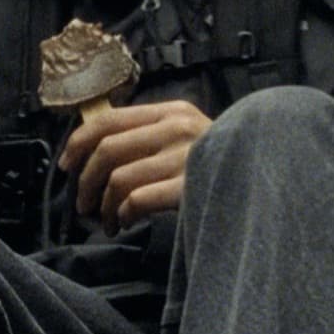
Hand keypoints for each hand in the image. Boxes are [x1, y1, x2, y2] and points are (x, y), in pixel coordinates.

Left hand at [58, 100, 211, 232]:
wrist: (267, 181)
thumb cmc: (220, 164)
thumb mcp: (188, 136)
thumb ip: (151, 135)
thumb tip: (97, 149)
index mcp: (172, 112)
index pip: (109, 119)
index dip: (78, 142)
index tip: (67, 165)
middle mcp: (177, 128)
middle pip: (107, 150)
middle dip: (85, 181)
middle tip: (83, 204)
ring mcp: (186, 157)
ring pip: (118, 178)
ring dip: (103, 205)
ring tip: (107, 221)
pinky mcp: (190, 188)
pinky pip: (136, 200)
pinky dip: (123, 214)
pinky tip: (126, 222)